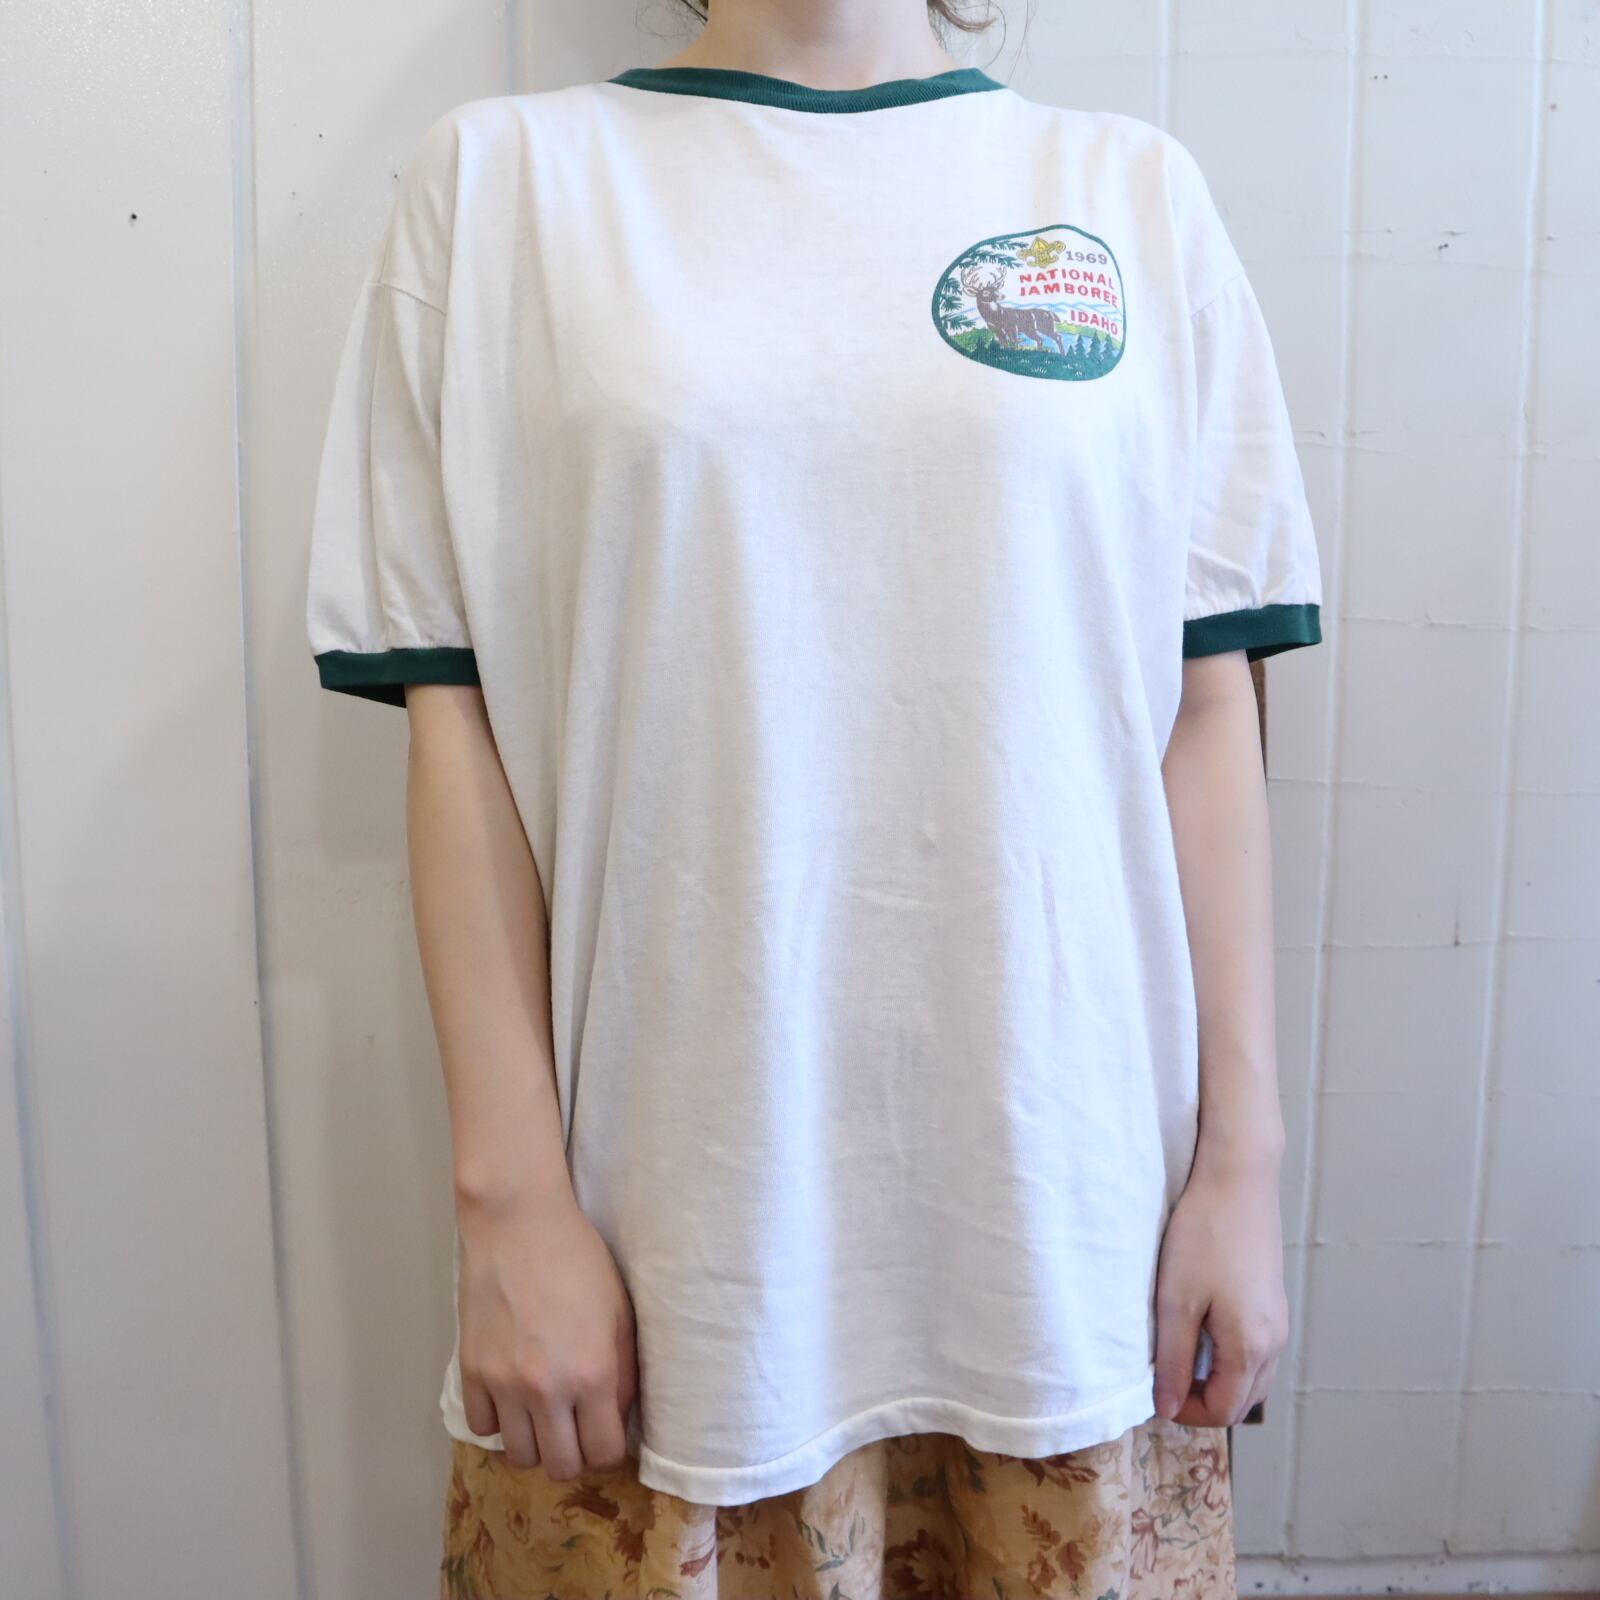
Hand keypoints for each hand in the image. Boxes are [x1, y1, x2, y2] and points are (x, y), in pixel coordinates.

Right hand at [455, 1187, 638, 1477]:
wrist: (519, 1224)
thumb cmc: (579, 1260)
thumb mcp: (619, 1312)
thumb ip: (623, 1371)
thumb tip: (617, 1414)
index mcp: (593, 1375)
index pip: (604, 1454)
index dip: (608, 1448)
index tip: (605, 1429)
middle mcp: (547, 1390)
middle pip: (560, 1467)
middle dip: (573, 1454)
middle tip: (574, 1426)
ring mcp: (504, 1384)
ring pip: (519, 1455)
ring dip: (535, 1441)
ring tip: (542, 1413)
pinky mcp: (470, 1371)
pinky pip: (482, 1427)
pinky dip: (498, 1419)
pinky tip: (510, 1394)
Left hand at [1151, 1155, 1287, 1425]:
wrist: (1238, 1181)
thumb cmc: (1203, 1237)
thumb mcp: (1176, 1301)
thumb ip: (1173, 1359)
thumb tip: (1168, 1407)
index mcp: (1251, 1348)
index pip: (1223, 1412)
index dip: (1187, 1412)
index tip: (1156, 1392)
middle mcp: (1274, 1342)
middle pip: (1242, 1401)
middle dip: (1204, 1401)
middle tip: (1166, 1376)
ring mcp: (1279, 1322)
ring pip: (1253, 1378)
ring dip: (1218, 1380)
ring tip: (1180, 1353)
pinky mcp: (1273, 1302)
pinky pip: (1257, 1351)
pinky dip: (1231, 1358)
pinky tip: (1202, 1329)